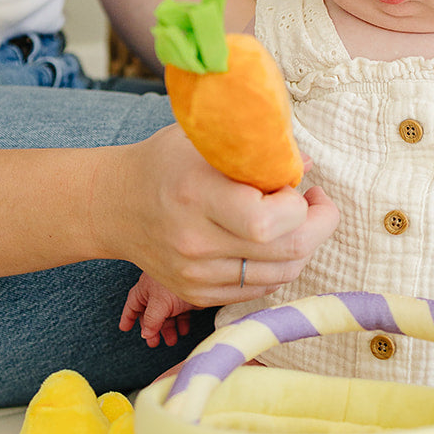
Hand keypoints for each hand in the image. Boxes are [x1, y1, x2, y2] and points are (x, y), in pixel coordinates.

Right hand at [92, 124, 338, 308]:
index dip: (300, 205)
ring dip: (302, 246)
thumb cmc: (165, 162)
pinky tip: (272, 240)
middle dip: (319, 225)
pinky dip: (278, 265)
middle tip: (316, 202)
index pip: (269, 221)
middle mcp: (195, 242)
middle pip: (287, 252)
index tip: (299, 184)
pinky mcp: (198, 294)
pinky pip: (261, 288)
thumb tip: (307, 163)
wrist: (114, 205)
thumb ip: (257, 148)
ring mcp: (195, 276)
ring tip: (296, 219)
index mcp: (197, 195)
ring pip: (282, 275)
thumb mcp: (204, 139)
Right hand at [120, 274, 193, 345]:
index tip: (125, 328)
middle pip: (150, 313)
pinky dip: (181, 323)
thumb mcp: (159, 303)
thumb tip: (145, 334)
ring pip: (167, 315)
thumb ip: (151, 320)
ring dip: (168, 329)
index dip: (128, 317)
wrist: (202, 273)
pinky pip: (181, 313)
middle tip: (153, 343)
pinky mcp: (186, 298)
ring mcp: (172, 295)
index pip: (133, 305)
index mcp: (145, 290)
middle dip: (151, 329)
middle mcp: (157, 292)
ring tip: (171, 341)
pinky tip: (184, 331)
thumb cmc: (175, 281)